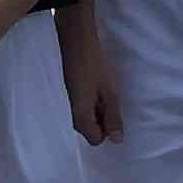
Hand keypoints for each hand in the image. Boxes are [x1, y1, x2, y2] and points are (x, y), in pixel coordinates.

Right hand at [63, 28, 124, 147]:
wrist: (74, 41)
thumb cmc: (94, 65)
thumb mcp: (110, 92)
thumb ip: (113, 117)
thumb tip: (117, 141)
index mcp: (80, 117)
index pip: (96, 139)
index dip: (108, 128)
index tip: (112, 108)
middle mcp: (69, 116)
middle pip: (89, 130)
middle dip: (101, 118)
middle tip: (107, 95)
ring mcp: (66, 105)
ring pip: (85, 118)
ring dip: (95, 108)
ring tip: (100, 88)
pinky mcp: (65, 96)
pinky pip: (79, 108)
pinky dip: (88, 101)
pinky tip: (91, 84)